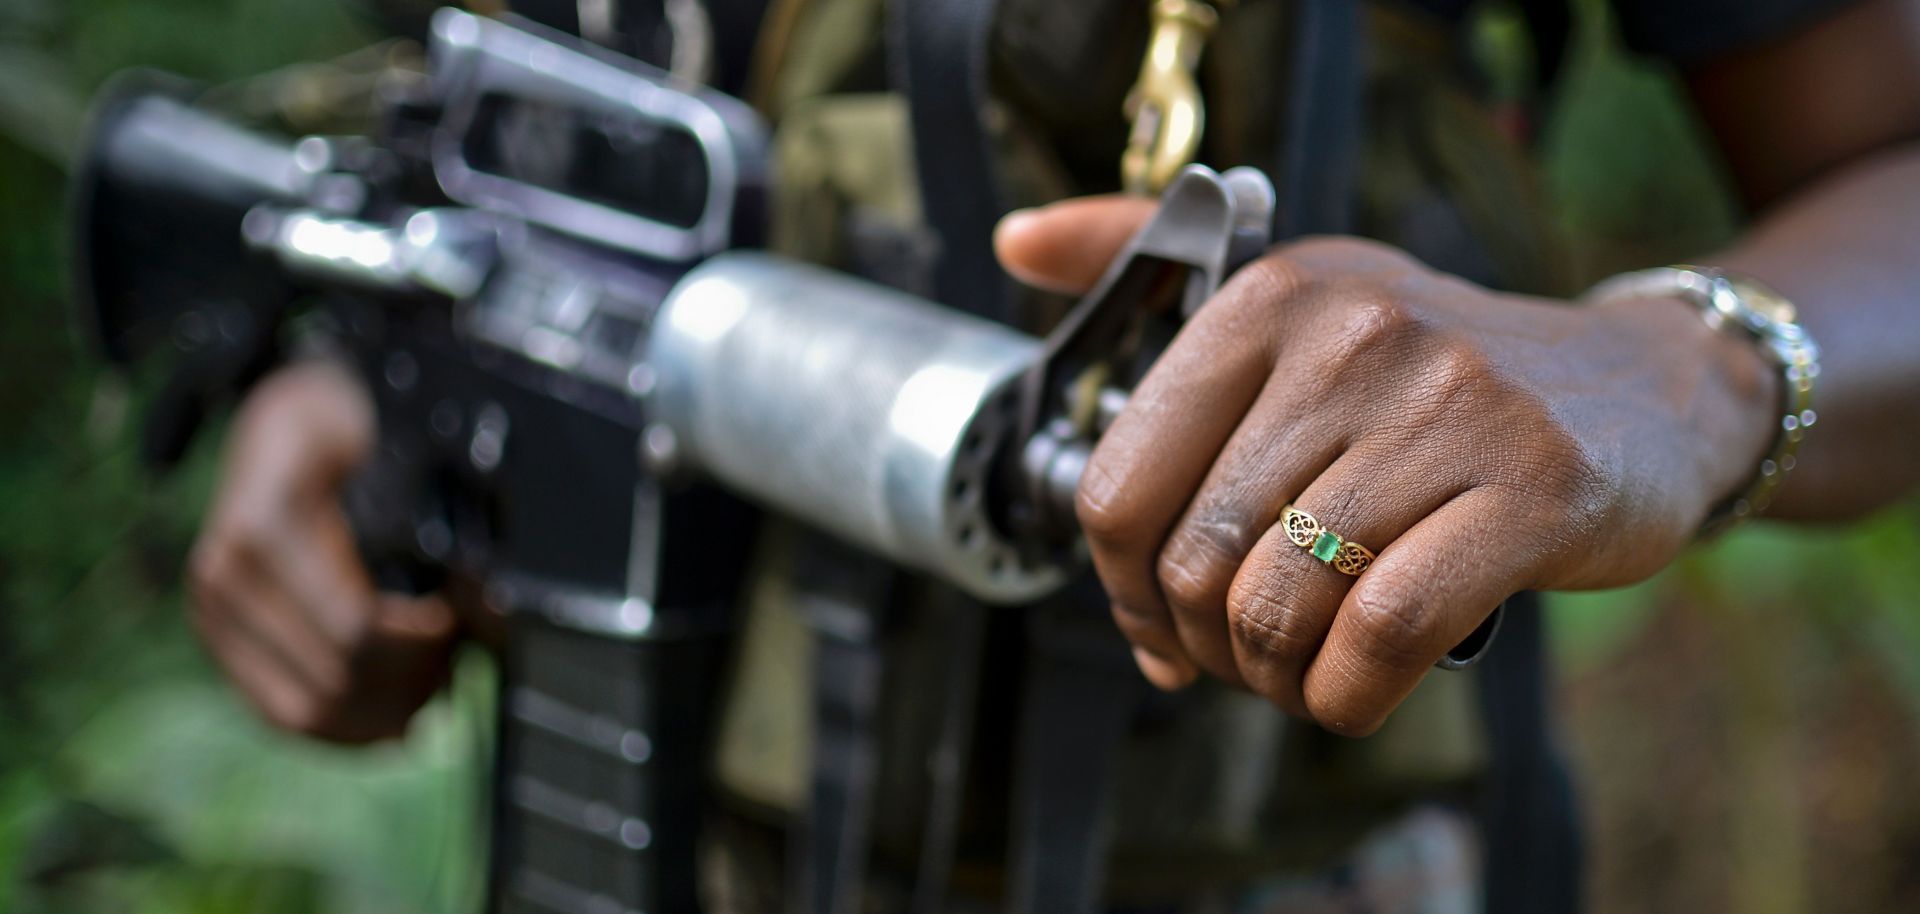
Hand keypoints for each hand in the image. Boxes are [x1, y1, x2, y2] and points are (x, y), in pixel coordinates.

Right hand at [188, 360, 457, 742]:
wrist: (282, 422)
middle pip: (333, 680)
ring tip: (431, 688)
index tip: (461, 624)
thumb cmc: (349, 430)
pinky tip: (391, 718)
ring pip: (303, 712)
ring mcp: (211, 610)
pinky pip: (276, 711)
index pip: (355, 630)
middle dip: (407, 683)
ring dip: (379, 714)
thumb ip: (443, 521)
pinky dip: (343, 727)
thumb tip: (492, 604)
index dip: (422, 644)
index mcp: (268, 527)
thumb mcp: (395, 452)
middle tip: (456, 661)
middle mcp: (226, 575)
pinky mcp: (217, 635)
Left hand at [996, 197, 1777, 734]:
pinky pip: (1384, 631)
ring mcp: (1446, 407)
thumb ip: (1153, 270)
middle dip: (1202, 645)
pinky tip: (1355, 687)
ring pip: (1281, 605)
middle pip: (1194, 562)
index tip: (1155, 622)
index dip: (1120, 589)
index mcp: (1268, 296)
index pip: (1120, 486)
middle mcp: (1348, 336)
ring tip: (1299, 672)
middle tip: (1238, 659)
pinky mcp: (1532, 485)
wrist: (1639, 391)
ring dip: (1275, 678)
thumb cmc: (1437, 375)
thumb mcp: (1299, 297)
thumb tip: (1015, 240)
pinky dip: (1348, 693)